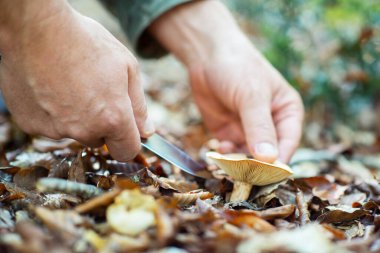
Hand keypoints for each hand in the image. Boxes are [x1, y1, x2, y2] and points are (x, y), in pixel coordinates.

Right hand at [0, 1, 153, 160]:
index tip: (125, 129)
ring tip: (69, 84)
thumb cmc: (86, 42)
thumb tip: (146, 131)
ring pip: (73, 132)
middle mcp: (84, 130)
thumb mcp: (127, 67)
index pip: (127, 151)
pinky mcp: (31, 124)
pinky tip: (49, 87)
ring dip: (75, 117)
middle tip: (93, 92)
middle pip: (99, 140)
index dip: (128, 140)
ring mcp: (55, 129)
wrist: (36, 28)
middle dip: (101, 124)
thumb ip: (139, 106)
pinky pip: (48, 125)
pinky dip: (51, 112)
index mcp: (113, 118)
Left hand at [149, 1, 302, 162]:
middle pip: (268, 155)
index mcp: (287, 113)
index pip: (289, 143)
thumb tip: (270, 159)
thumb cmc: (237, 68)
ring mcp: (248, 130)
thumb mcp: (251, 96)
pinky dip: (225, 156)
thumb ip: (259, 127)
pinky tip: (219, 148)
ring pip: (248, 157)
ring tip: (228, 162)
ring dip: (239, 163)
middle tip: (244, 173)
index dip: (279, 160)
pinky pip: (230, 153)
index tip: (267, 174)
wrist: (206, 56)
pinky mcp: (229, 133)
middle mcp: (270, 125)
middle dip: (257, 165)